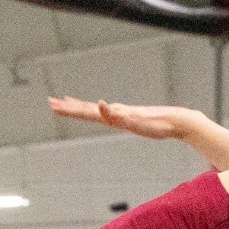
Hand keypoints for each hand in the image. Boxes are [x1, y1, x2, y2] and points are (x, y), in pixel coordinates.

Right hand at [49, 96, 196, 139]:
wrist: (176, 121)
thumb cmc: (158, 125)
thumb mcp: (137, 122)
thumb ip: (117, 115)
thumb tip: (100, 104)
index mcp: (115, 113)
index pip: (88, 112)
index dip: (71, 110)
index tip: (54, 106)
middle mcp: (116, 111)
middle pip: (88, 109)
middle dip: (69, 107)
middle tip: (51, 103)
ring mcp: (122, 113)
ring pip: (95, 109)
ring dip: (79, 107)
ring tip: (66, 102)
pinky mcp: (129, 116)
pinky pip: (107, 112)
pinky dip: (96, 110)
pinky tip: (97, 108)